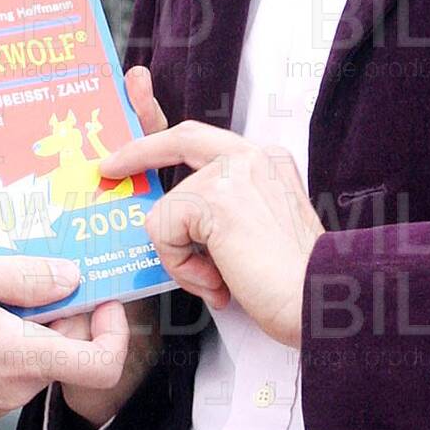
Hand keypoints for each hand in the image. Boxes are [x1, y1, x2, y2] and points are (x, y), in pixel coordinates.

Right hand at [0, 64, 172, 427]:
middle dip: (51, 298)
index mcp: (23, 358)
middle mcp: (13, 385)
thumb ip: (28, 277)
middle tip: (25, 257)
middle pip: (64, 342)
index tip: (99, 294)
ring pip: (26, 341)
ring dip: (10, 302)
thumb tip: (74, 278)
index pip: (102, 364)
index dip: (114, 329)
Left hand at [93, 118, 325, 348]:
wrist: (319, 301)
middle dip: (138, 150)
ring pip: (167, 209)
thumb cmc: (293, 284)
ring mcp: (234, 174)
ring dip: (180, 255)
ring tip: (218, 279)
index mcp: (267, 163)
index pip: (204, 139)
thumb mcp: (256, 231)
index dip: (164, 138)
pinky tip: (216, 281)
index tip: (136, 128)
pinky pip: (163, 231)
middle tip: (109, 167)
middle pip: (180, 139)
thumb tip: (173, 220)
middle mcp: (253, 157)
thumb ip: (221, 213)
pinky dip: (180, 266)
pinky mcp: (214, 199)